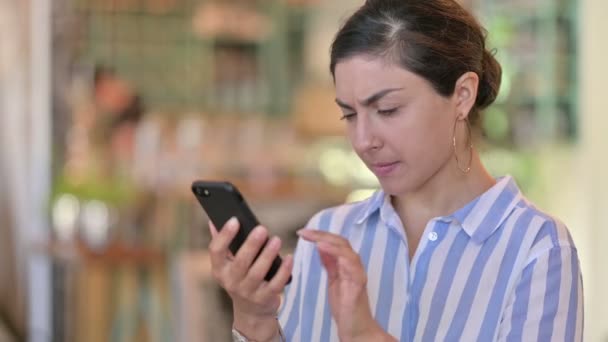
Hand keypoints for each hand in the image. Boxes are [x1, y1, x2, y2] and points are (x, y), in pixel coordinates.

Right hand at [208, 217, 292, 340]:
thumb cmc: (240, 279)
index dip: (224, 235)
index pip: (216, 251)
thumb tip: (212, 221)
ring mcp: (248, 292)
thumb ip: (221, 243)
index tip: (234, 220)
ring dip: (268, 255)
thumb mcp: (227, 264)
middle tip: (262, 229)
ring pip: (258, 272)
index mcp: (219, 269)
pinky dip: (284, 270)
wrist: (251, 311)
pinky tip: (290, 257)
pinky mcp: (265, 298)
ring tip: (277, 240)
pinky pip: (276, 284)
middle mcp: (231, 282)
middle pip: (240, 261)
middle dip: (252, 244)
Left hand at [297, 229, 393, 341]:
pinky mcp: (358, 288)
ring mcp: (358, 276)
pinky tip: (332, 254)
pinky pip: (354, 271)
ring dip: (333, 245)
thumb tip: (321, 245)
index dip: (320, 234)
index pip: (335, 242)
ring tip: (317, 241)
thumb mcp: (333, 279)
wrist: (356, 328)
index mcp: (346, 263)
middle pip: (342, 243)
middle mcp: (354, 266)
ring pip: (349, 254)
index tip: (303, 232)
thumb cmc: (345, 305)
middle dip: (323, 235)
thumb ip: (329, 262)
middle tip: (305, 233)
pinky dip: (344, 260)